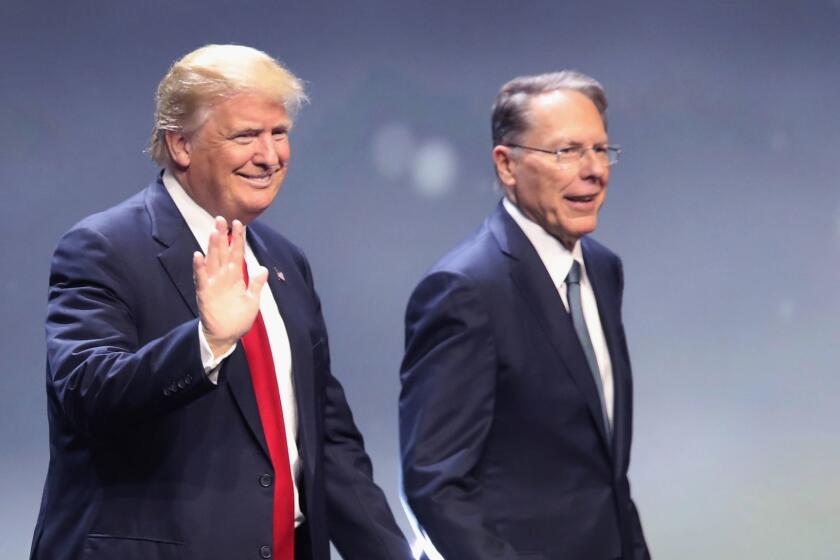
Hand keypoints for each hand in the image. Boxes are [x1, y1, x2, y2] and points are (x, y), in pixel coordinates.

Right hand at [193, 217, 267, 356]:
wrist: (226, 336)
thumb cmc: (237, 319)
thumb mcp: (252, 301)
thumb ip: (256, 285)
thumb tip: (264, 269)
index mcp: (234, 277)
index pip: (236, 254)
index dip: (237, 239)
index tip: (239, 223)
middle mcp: (222, 277)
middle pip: (222, 252)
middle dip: (222, 236)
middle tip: (221, 218)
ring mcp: (213, 284)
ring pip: (212, 262)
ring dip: (212, 247)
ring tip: (214, 232)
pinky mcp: (204, 294)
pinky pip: (201, 279)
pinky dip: (199, 268)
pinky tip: (198, 256)